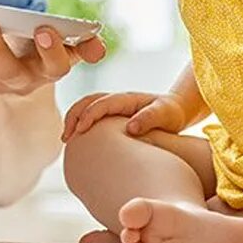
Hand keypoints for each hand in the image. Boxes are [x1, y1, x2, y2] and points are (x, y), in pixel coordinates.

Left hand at [0, 9, 104, 95]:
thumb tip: (98, 47)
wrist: (19, 69)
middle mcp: (17, 82)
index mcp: (47, 72)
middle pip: (5, 69)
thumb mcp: (65, 47)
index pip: (54, 67)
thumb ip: (80, 45)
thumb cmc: (43, 48)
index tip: (44, 28)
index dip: (51, 50)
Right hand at [61, 91, 188, 141]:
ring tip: (66, 140)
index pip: (101, 102)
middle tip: (66, 137)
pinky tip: (78, 143)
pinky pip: (93, 117)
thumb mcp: (165, 115)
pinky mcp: (113, 117)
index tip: (80, 132)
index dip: (89, 115)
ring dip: (74, 120)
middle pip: (88, 101)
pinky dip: (81, 125)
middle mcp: (117, 100)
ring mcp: (114, 107)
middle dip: (74, 116)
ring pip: (87, 107)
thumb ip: (149, 119)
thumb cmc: (171, 114)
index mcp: (127, 99)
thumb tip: (130, 129)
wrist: (176, 112)